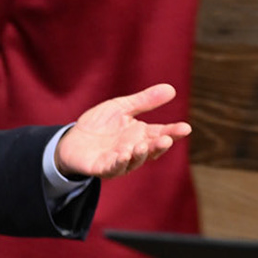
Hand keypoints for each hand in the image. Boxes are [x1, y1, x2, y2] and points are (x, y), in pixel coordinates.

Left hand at [53, 83, 191, 179]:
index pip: (161, 133)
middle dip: (159, 146)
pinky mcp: (103, 168)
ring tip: (142, 144)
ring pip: (134, 161)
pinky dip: (119, 162)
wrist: (72, 139)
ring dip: (140, 154)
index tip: (185, 128)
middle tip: (166, 139)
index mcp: (141, 134)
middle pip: (151, 149)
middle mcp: (134, 149)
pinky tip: (124, 154)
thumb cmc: (100, 124)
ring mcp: (120, 160)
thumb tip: (172, 89)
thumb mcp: (122, 108)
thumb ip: (144, 101)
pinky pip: (113, 167)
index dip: (173, 132)